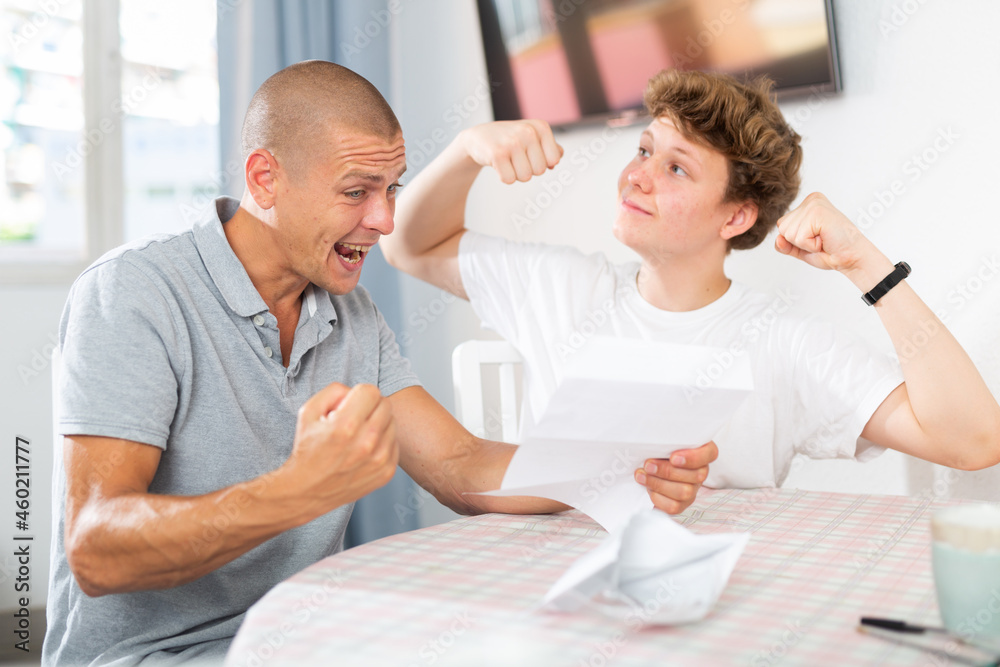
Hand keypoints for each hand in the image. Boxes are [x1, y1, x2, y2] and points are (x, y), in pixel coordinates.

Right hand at [283, 382, 397, 507]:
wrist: (307, 491)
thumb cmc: (307, 450)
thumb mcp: (308, 412)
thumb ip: (334, 391)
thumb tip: (355, 390)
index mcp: (345, 426)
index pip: (371, 391)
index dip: (359, 394)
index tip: (351, 404)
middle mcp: (365, 443)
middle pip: (385, 404)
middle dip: (370, 406)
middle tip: (355, 417)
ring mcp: (379, 460)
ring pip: (392, 422)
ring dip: (378, 423)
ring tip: (359, 434)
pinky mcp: (386, 472)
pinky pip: (395, 442)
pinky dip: (382, 442)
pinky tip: (365, 449)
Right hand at [458, 120, 562, 183]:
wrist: (479, 137)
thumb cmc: (510, 139)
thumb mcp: (533, 138)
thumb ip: (551, 148)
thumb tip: (558, 157)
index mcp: (541, 127)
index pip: (554, 159)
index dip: (542, 162)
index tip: (530, 153)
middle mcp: (528, 131)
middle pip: (540, 171)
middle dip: (528, 169)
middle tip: (516, 157)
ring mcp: (512, 142)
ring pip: (525, 177)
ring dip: (516, 174)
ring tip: (507, 159)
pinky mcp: (497, 154)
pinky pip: (509, 180)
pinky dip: (504, 176)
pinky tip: (498, 163)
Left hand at [635, 441, 716, 513]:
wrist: (649, 462)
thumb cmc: (659, 447)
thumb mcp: (665, 437)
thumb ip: (667, 436)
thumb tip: (653, 435)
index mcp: (703, 451)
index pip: (710, 454)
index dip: (693, 458)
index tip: (673, 457)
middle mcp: (701, 471)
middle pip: (696, 476)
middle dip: (667, 471)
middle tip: (648, 464)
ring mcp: (693, 489)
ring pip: (684, 493)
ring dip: (658, 484)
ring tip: (642, 475)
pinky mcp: (681, 504)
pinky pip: (674, 507)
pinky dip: (658, 498)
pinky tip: (648, 489)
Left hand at [775, 192, 888, 271]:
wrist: (852, 258)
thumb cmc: (831, 252)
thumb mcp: (801, 248)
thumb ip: (785, 244)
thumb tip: (778, 238)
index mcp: (807, 204)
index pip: (781, 225)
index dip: (796, 240)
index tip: (816, 238)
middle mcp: (810, 200)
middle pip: (782, 228)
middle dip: (799, 242)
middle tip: (821, 240)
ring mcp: (814, 204)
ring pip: (788, 233)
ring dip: (806, 244)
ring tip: (823, 239)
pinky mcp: (817, 212)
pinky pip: (798, 238)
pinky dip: (811, 245)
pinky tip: (825, 239)